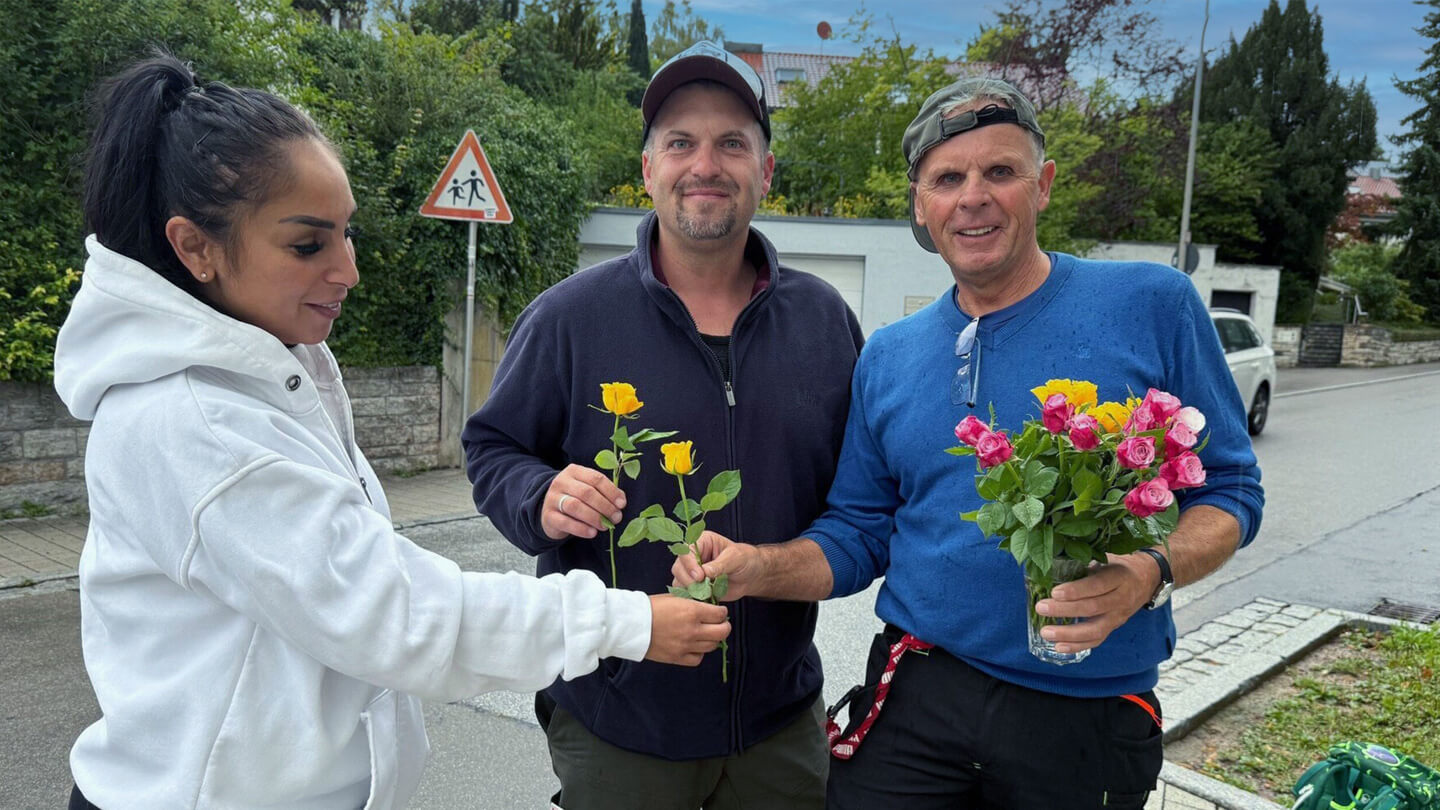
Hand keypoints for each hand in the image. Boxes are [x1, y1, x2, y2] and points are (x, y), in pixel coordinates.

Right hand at [541, 464, 624, 540]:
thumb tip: (621, 501)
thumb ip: (604, 492)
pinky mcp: (548, 516)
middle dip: (605, 506)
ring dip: (594, 517)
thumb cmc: (574, 498)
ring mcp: (553, 498)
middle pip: (586, 492)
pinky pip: (565, 522)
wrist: (549, 511)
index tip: (622, 504)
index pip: (596, 478)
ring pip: (575, 506)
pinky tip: (592, 533)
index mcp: (574, 471)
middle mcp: (561, 482)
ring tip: (605, 526)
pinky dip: (581, 529)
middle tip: (616, 518)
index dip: (611, 491)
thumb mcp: (587, 489)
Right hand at [644, 595, 730, 665]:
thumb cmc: (649, 607)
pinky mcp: (677, 657)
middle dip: (724, 626)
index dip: (722, 612)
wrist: (630, 625)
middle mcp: (692, 630)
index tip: (719, 612)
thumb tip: (705, 605)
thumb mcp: (673, 597)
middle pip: (722, 632)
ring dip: (713, 639)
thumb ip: (691, 602)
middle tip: (720, 624)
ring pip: (713, 646)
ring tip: (707, 634)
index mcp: (692, 611)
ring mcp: (686, 645)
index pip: (720, 614)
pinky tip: (694, 646)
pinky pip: (698, 658)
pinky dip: (700, 653)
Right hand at [671, 531, 762, 601]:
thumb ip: (720, 564)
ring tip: (706, 593)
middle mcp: (693, 556)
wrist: (751, 576)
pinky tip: (704, 598)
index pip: (686, 550)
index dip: (689, 564)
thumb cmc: (745, 560)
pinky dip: (693, 597)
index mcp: (702, 542)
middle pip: (678, 567)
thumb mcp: (735, 558)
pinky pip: (686, 593)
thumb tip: (705, 572)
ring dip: (690, 589)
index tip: (699, 576)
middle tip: (701, 586)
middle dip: (688, 579)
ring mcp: (693, 572)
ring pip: (679, 581)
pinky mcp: (695, 586)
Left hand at [1034, 553, 1160, 653]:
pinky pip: (1096, 640)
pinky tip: (1059, 646)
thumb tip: (1051, 563)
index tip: (1054, 592)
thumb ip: (1084, 561)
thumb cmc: (1117, 565)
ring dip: (1068, 634)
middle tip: (1041, 608)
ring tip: (1046, 632)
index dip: (1076, 590)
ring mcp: (1118, 616)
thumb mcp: (1106, 557)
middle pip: (1093, 608)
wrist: (1145, 579)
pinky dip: (1077, 645)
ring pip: (1095, 629)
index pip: (1097, 585)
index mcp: (1118, 576)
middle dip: (1065, 610)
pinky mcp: (1114, 627)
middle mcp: (1121, 598)